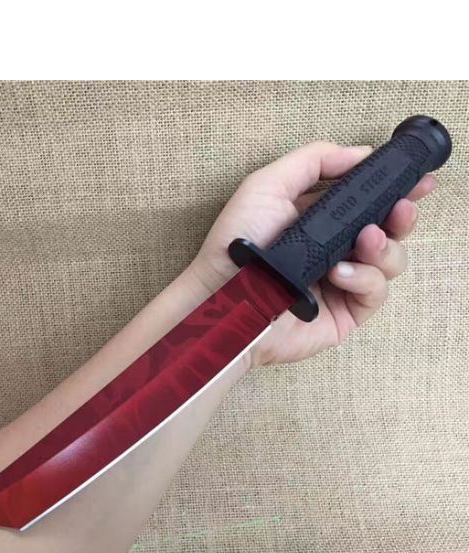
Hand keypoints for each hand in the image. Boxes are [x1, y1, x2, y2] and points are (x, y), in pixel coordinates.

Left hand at [188, 141, 436, 365]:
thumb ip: (313, 162)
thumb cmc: (237, 242)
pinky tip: (339, 272)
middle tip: (403, 207)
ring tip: (365, 240)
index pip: (367, 202)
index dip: (394, 190)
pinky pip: (376, 291)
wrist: (223, 297)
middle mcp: (334, 249)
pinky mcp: (345, 312)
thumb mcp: (268, 185)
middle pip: (388, 230)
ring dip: (385, 246)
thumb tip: (360, 153)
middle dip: (402, 216)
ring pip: (391, 260)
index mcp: (319, 220)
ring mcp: (341, 282)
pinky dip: (364, 278)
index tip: (415, 179)